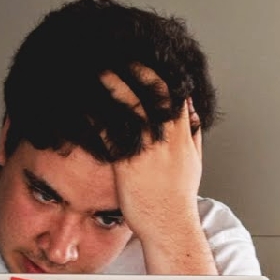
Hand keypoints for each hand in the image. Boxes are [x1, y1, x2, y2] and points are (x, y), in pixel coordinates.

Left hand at [100, 65, 203, 246]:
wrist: (170, 226)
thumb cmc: (178, 198)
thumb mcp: (193, 162)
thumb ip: (192, 134)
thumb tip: (192, 113)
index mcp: (183, 135)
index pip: (173, 93)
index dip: (158, 72)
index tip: (143, 58)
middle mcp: (166, 138)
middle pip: (153, 92)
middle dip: (136, 70)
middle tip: (118, 54)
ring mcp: (147, 149)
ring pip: (131, 106)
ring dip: (113, 84)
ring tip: (97, 69)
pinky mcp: (128, 163)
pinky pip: (112, 132)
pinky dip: (99, 115)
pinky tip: (85, 104)